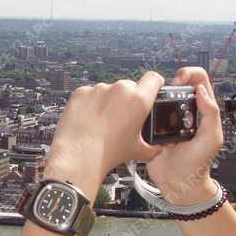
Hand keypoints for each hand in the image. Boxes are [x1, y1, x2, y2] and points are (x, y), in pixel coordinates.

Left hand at [44, 71, 165, 197]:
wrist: (78, 156)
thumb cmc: (108, 154)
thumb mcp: (138, 152)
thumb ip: (152, 147)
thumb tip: (157, 148)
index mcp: (139, 100)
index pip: (154, 79)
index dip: (155, 84)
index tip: (152, 89)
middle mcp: (120, 90)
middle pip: (129, 86)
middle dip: (127, 98)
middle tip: (122, 117)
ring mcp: (99, 89)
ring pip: (108, 90)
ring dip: (107, 101)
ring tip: (102, 122)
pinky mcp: (81, 92)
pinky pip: (89, 94)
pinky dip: (89, 104)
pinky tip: (87, 120)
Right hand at [144, 67, 224, 204]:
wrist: (178, 184)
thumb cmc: (198, 165)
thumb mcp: (212, 139)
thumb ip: (210, 114)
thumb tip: (200, 90)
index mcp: (202, 110)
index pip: (199, 80)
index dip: (190, 75)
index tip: (179, 81)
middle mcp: (185, 111)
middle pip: (177, 84)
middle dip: (170, 83)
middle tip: (165, 91)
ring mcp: (168, 120)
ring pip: (160, 97)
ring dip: (156, 95)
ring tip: (153, 102)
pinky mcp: (153, 129)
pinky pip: (147, 113)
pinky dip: (145, 109)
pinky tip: (144, 114)